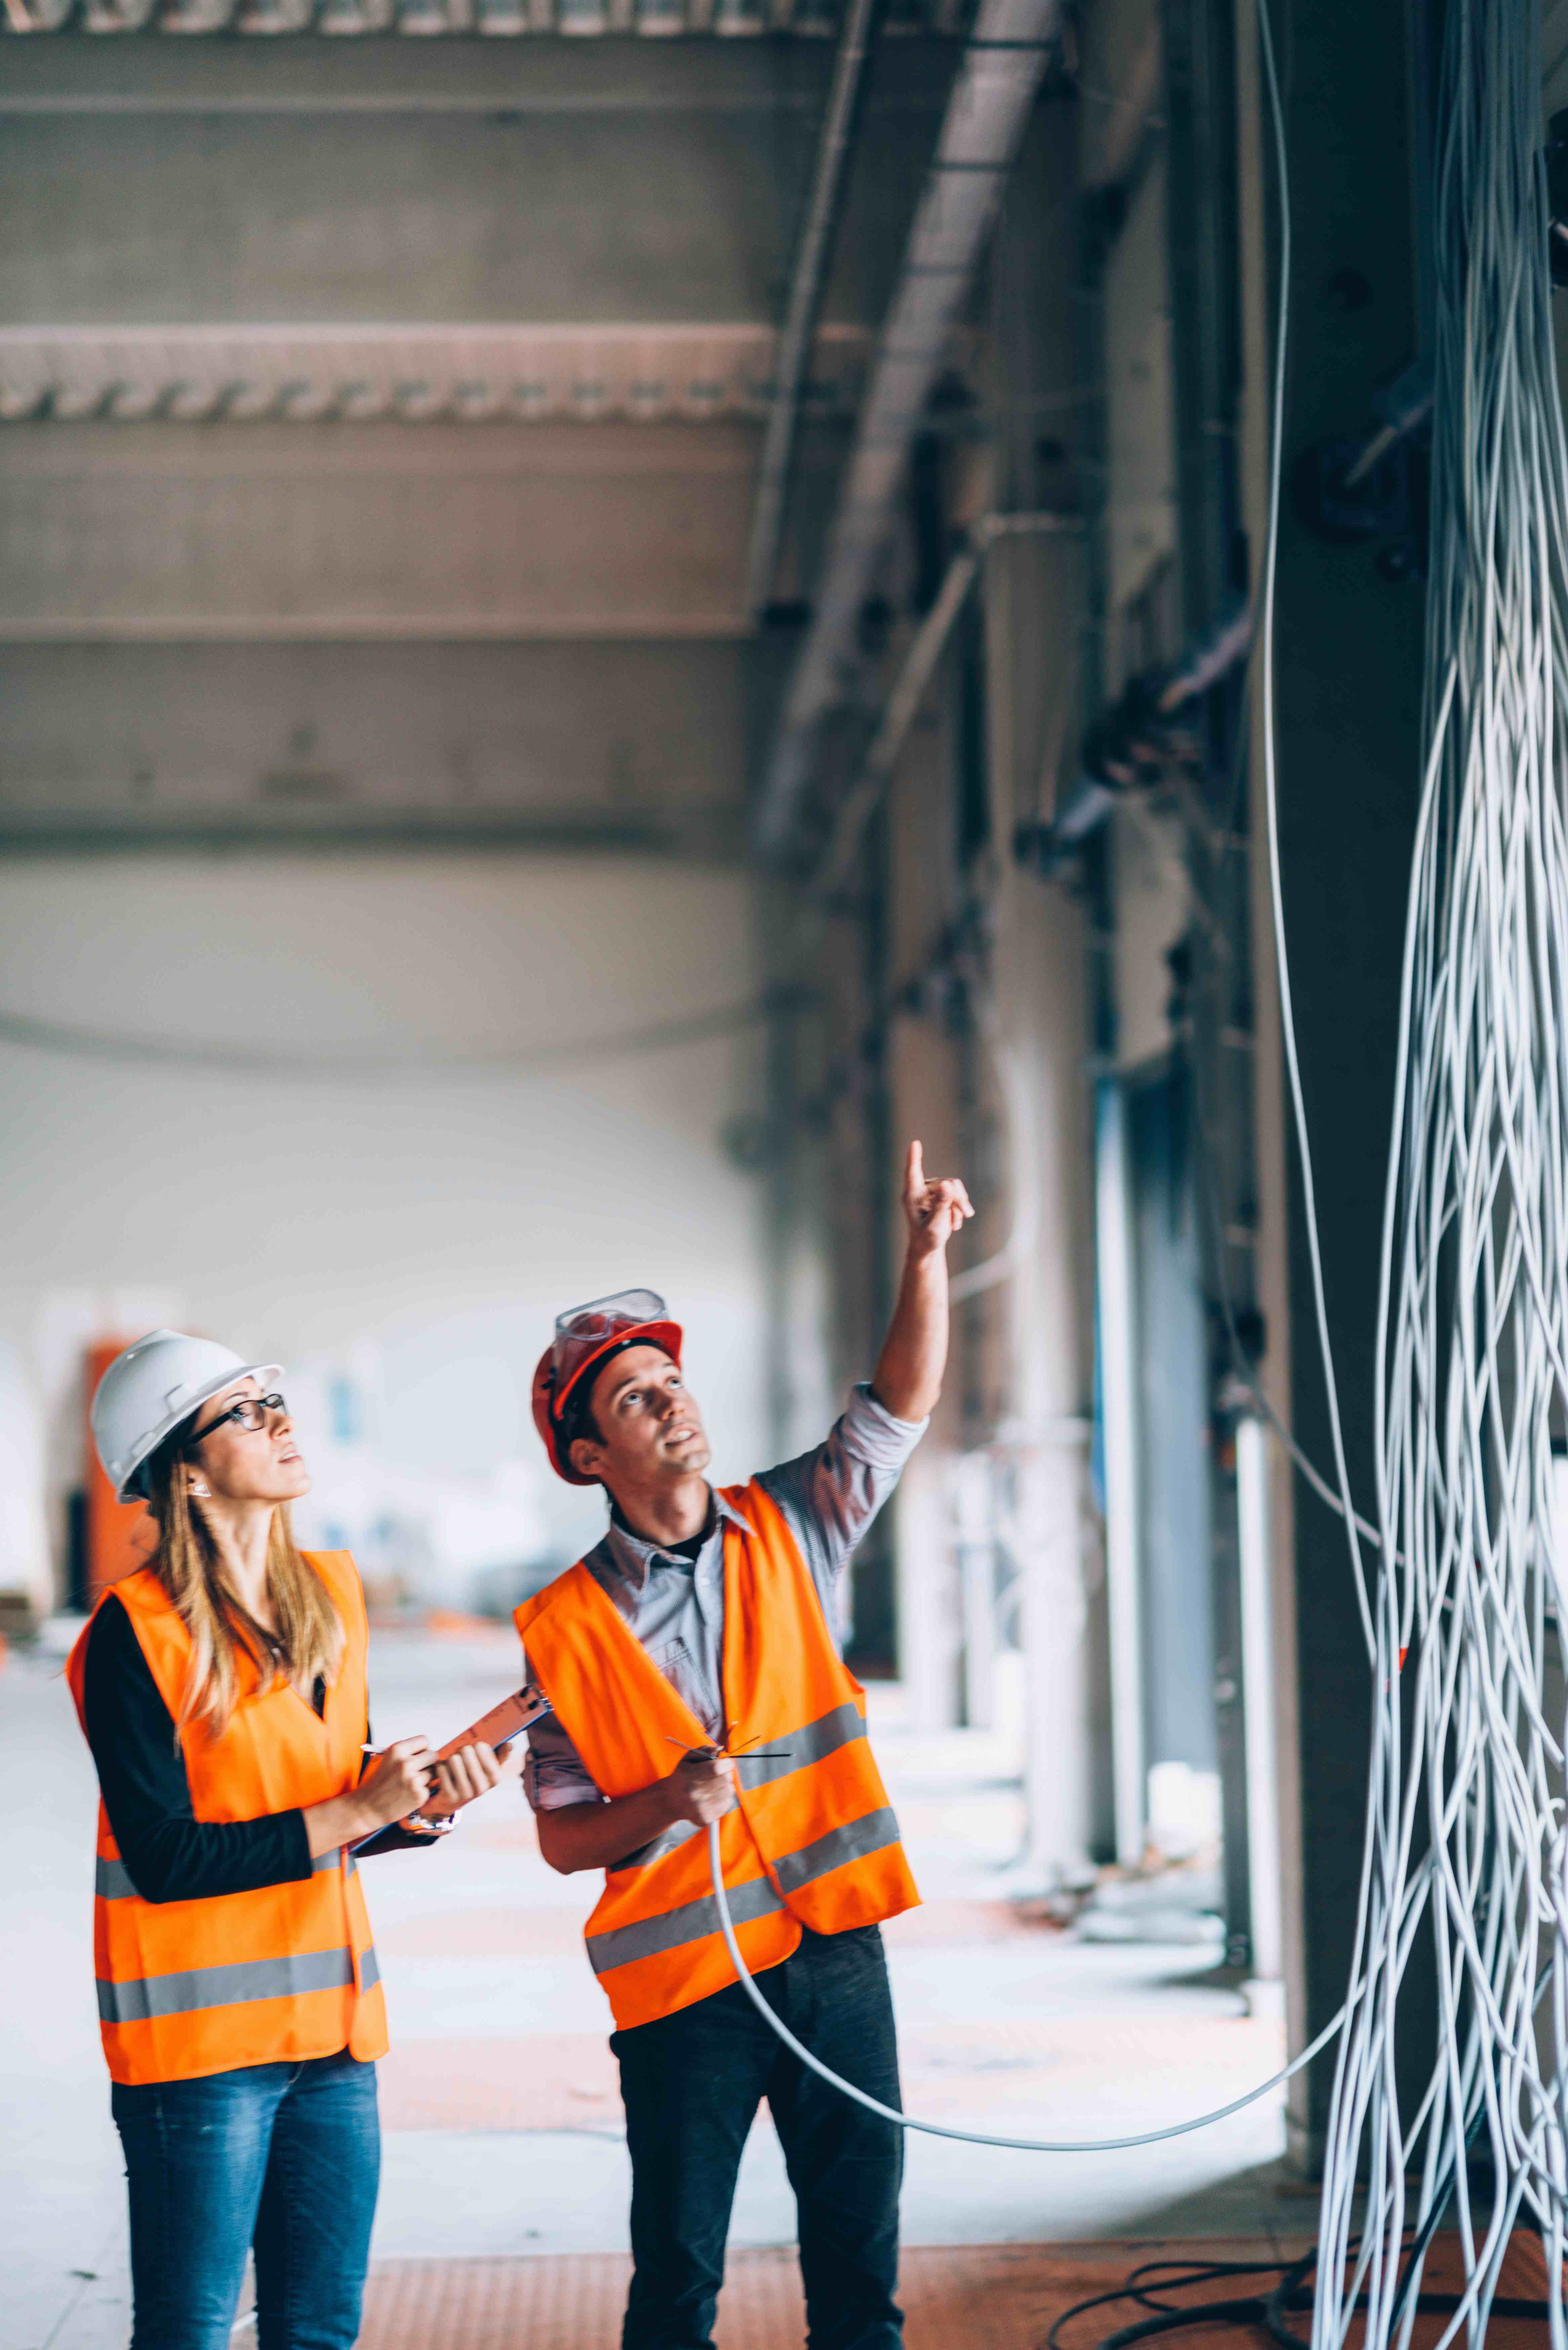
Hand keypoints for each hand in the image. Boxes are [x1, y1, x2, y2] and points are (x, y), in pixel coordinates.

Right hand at [355, 1737, 434, 1832]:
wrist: (365, 1809)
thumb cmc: (376, 1785)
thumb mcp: (387, 1759)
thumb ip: (406, 1753)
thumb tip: (427, 1750)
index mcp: (397, 1750)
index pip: (424, 1740)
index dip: (422, 1749)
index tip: (417, 1757)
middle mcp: (406, 1763)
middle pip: (433, 1755)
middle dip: (428, 1763)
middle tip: (418, 1771)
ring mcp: (413, 1779)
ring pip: (433, 1772)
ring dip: (426, 1778)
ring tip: (409, 1784)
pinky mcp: (419, 1795)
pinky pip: (430, 1788)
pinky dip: (422, 1792)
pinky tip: (408, 1796)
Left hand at [432, 1738, 524, 1811]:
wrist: (452, 1801)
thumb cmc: (472, 1778)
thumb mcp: (487, 1769)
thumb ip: (500, 1756)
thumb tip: (510, 1745)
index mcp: (494, 1778)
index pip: (483, 1749)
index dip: (477, 1746)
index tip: (476, 1749)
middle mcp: (482, 1787)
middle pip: (467, 1751)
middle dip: (462, 1750)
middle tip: (461, 1756)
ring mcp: (466, 1793)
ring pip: (454, 1759)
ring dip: (451, 1758)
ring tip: (453, 1765)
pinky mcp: (450, 1796)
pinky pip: (442, 1769)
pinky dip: (441, 1767)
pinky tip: (445, 1773)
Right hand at [664, 1747, 736, 1827]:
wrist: (672, 1801)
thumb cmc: (683, 1776)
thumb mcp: (688, 1758)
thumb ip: (705, 1750)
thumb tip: (721, 1749)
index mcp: (687, 1776)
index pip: (715, 1769)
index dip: (726, 1763)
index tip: (728, 1762)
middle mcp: (692, 1794)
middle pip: (725, 1779)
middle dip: (727, 1773)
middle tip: (721, 1773)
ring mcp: (700, 1809)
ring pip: (729, 1791)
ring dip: (726, 1785)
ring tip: (715, 1785)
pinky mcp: (706, 1819)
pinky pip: (727, 1803)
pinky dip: (725, 1797)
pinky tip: (714, 1795)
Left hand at [901, 1139, 973, 1259]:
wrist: (929, 1247)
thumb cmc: (926, 1238)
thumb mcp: (935, 1224)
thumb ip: (941, 1205)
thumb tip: (947, 1184)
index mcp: (912, 1195)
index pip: (913, 1172)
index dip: (914, 1157)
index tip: (914, 1143)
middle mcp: (921, 1190)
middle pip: (946, 1183)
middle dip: (958, 1198)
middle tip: (968, 1214)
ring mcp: (931, 1192)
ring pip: (954, 1187)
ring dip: (960, 1205)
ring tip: (956, 1224)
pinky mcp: (940, 1195)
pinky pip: (956, 1194)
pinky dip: (958, 1209)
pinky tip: (953, 1223)